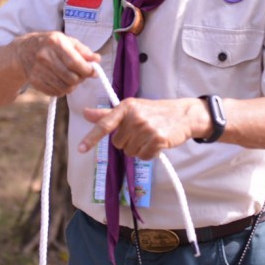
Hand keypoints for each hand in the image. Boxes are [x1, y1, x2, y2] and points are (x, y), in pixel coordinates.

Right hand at [15, 31, 99, 96]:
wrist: (23, 51)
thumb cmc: (50, 45)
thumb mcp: (66, 40)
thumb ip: (83, 50)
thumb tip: (97, 59)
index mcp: (55, 42)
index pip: (75, 62)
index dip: (87, 70)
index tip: (93, 72)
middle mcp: (44, 56)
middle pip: (71, 78)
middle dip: (81, 79)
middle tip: (81, 75)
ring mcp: (38, 70)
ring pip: (64, 88)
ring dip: (72, 85)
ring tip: (71, 78)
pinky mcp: (34, 81)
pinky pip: (55, 92)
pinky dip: (62, 90)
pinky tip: (61, 81)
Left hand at [77, 97, 205, 159]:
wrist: (183, 115)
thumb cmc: (155, 111)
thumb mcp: (131, 108)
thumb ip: (108, 114)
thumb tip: (86, 113)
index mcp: (126, 107)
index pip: (105, 124)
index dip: (91, 138)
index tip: (81, 149)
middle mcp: (135, 116)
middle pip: (118, 144)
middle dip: (128, 141)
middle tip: (141, 131)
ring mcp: (147, 128)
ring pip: (130, 152)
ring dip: (139, 148)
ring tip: (150, 136)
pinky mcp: (158, 139)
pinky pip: (143, 157)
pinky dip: (149, 154)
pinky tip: (157, 143)